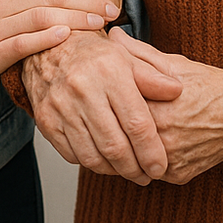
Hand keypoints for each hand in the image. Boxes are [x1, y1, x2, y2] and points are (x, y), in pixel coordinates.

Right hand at [22, 28, 182, 184]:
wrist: (49, 47)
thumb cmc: (93, 54)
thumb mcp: (127, 57)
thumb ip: (153, 77)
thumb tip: (176, 90)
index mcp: (109, 71)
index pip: (136, 123)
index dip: (151, 151)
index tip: (160, 166)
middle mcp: (83, 88)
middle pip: (115, 146)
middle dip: (134, 168)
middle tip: (145, 175)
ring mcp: (61, 106)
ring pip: (92, 156)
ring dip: (113, 170)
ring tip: (127, 169)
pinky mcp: (46, 120)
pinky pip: (72, 155)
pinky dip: (90, 162)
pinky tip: (102, 157)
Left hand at [109, 29, 222, 184]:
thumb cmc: (212, 86)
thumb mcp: (177, 64)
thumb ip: (141, 53)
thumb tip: (113, 36)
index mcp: (162, 109)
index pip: (120, 104)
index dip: (110, 93)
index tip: (104, 84)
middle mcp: (166, 140)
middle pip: (124, 131)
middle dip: (115, 117)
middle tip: (107, 104)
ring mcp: (171, 162)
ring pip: (133, 153)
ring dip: (126, 138)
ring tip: (121, 120)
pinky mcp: (177, 176)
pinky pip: (149, 167)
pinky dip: (142, 153)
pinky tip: (141, 137)